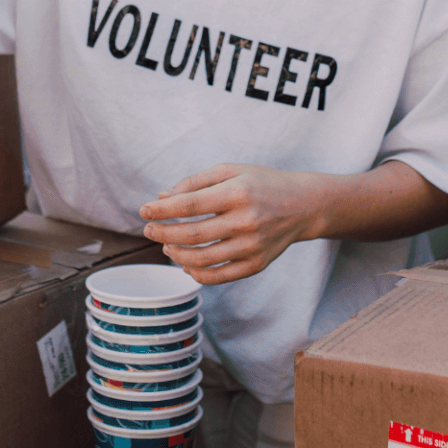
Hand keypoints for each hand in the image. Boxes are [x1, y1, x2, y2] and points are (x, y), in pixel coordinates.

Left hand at [137, 164, 325, 284]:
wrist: (303, 205)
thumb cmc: (262, 183)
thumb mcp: (231, 170)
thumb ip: (195, 182)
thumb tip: (162, 198)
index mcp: (238, 192)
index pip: (190, 205)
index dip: (162, 210)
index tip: (144, 210)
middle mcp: (246, 221)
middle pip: (192, 234)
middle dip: (163, 233)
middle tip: (149, 230)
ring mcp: (253, 246)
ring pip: (202, 259)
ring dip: (176, 254)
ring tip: (166, 245)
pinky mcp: (257, 264)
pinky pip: (219, 276)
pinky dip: (196, 273)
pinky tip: (186, 262)